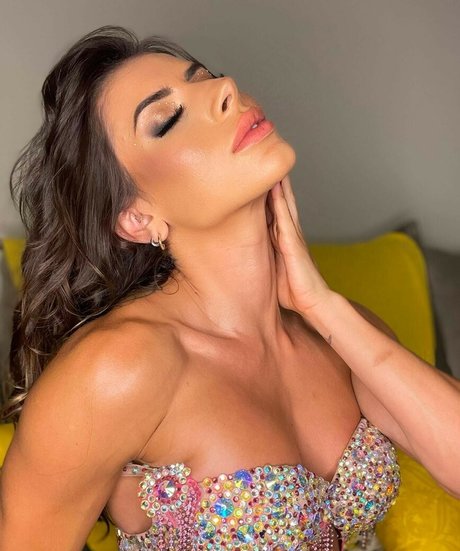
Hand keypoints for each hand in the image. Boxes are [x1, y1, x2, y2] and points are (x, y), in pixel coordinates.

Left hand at [266, 174, 332, 316]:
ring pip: (284, 204)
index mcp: (284, 239)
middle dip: (275, 183)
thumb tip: (249, 257)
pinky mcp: (292, 243)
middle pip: (281, 202)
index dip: (269, 194)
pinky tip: (275, 188)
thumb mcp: (275, 271)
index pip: (274, 211)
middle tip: (269, 161)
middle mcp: (289, 233)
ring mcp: (292, 236)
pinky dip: (280, 201)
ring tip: (273, 165)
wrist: (313, 302)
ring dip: (279, 185)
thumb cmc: (294, 290)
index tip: (260, 177)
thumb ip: (267, 259)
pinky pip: (284, 217)